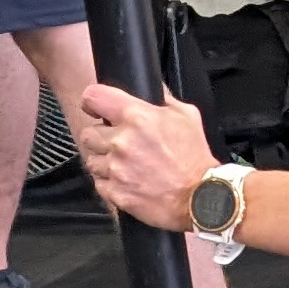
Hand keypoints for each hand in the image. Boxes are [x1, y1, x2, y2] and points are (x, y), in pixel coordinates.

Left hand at [79, 80, 215, 232]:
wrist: (200, 197)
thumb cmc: (195, 159)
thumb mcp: (187, 116)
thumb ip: (164, 99)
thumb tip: (153, 89)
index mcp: (137, 117)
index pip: (94, 97)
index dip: (92, 102)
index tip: (94, 108)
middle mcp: (121, 141)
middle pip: (88, 132)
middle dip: (100, 136)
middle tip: (118, 143)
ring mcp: (116, 168)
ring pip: (91, 159)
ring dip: (104, 161)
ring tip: (125, 165)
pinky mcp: (115, 192)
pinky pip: (99, 183)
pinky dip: (109, 182)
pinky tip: (128, 180)